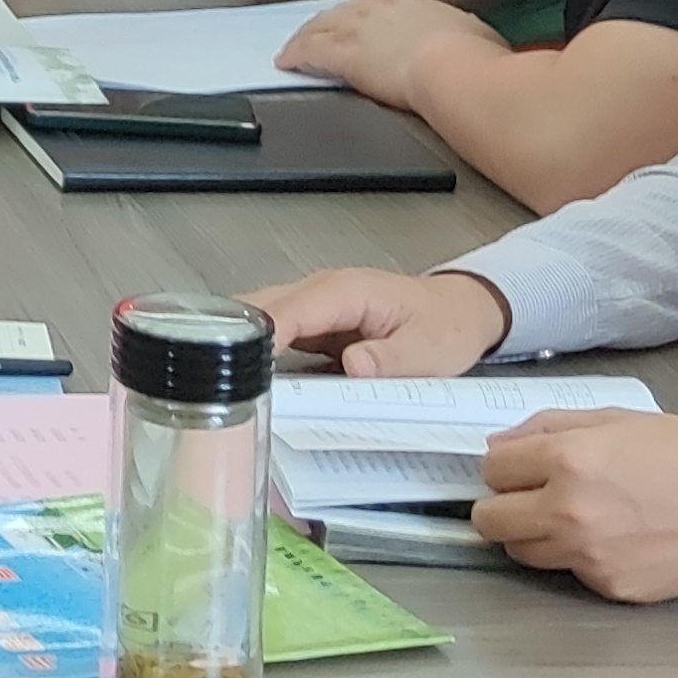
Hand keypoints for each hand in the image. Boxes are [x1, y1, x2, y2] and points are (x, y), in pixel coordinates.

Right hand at [242, 264, 508, 379]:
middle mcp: (324, 292)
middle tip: (217, 383)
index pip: (292, 309)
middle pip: (264, 309)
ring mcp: (315, 307)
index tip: (238, 367)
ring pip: (262, 319)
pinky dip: (257, 355)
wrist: (460, 311)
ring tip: (223, 386)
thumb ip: (393, 359)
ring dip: (240, 347)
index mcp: (348, 291)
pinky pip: (276, 335)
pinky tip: (246, 382)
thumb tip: (354, 367)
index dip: (262, 336)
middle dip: (235, 340)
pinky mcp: (314, 326)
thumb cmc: (447, 326)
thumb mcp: (431, 350)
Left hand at [279, 0, 500, 106]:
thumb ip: (466, 36)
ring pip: (322, 27)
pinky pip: (309, 51)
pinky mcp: (344, 55)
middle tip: (319, 30)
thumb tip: (473, 40)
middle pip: (346, 10)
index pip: (381, 7)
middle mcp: (382, 10)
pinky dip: (296, 55)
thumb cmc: (475, 59)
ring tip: (295, 45)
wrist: (455, 68)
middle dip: (331, 20)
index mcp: (414, 4)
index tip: (362, 24)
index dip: (367, 17)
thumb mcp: (479, 37)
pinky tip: (286, 62)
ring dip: (307, 36)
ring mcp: (360, 30)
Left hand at [470, 410, 677, 601]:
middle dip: (503, 507)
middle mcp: (568, 512)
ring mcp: (588, 557)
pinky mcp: (610, 588)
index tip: (520, 469)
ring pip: (523, 554)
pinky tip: (616, 540)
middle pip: (490, 522)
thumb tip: (500, 447)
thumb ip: (550, 427)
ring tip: (576, 519)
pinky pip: (571, 574)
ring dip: (535, 536)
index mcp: (568, 460)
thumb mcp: (619, 418)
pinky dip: (581, 559)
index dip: (504, 467)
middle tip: (531, 499)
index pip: (490, 470)